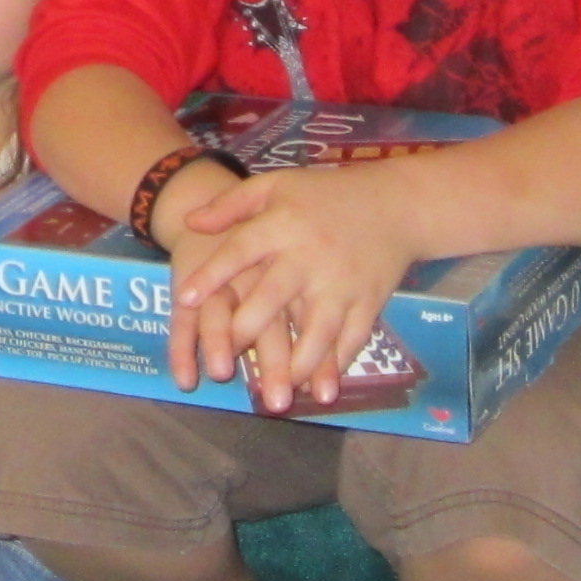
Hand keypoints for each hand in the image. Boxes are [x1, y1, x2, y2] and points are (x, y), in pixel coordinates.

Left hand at [162, 162, 416, 411]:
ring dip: (298, 365)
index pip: (240, 251)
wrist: (396, 203)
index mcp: (282, 225)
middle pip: (273, 298)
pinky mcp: (370, 301)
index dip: (212, 274)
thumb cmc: (326, 194)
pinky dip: (338, 365)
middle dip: (247, 332)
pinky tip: (322, 389)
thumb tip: (188, 222)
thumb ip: (231, 205)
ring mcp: (342, 282)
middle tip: (222, 364)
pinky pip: (353, 338)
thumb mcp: (276, 185)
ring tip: (278, 395)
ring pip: (316, 329)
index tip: (185, 301)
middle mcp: (310, 257)